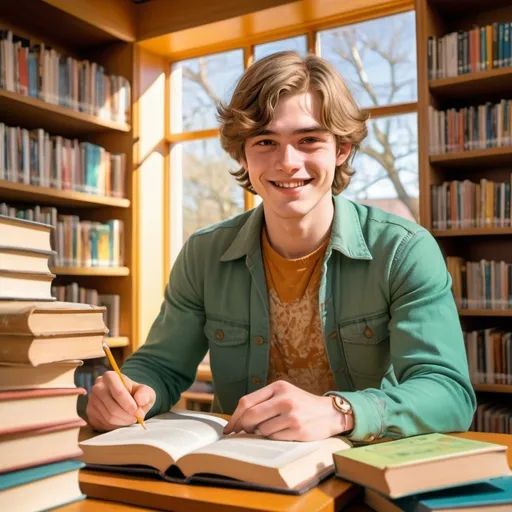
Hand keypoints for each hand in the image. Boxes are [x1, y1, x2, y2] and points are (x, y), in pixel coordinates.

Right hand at [86, 371, 155, 431]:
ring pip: (108, 417)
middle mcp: (97, 387)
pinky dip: (116, 426)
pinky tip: (122, 421)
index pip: (118, 392)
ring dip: (123, 421)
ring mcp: (91, 401)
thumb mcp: (146, 391)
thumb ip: (145, 394)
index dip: (128, 403)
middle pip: (112, 407)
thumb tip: (140, 401)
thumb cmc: (136, 394)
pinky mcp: (90, 414)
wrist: (127, 400)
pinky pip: (103, 424)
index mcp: (110, 376)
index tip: (137, 411)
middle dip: (127, 415)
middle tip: (137, 418)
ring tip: (131, 419)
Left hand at [223, 380, 350, 440]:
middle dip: (244, 427)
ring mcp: (291, 414)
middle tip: (245, 431)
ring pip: (261, 429)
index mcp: (278, 387)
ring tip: (272, 428)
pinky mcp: (298, 429)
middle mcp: (284, 399)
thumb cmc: (301, 404)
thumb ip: (263, 401)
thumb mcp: (284, 393)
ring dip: (261, 433)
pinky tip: (283, 432)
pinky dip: (273, 438)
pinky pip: (274, 438)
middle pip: (250, 416)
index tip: (229, 428)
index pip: (247, 401)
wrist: (329, 413)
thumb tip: (238, 420)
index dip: (235, 417)